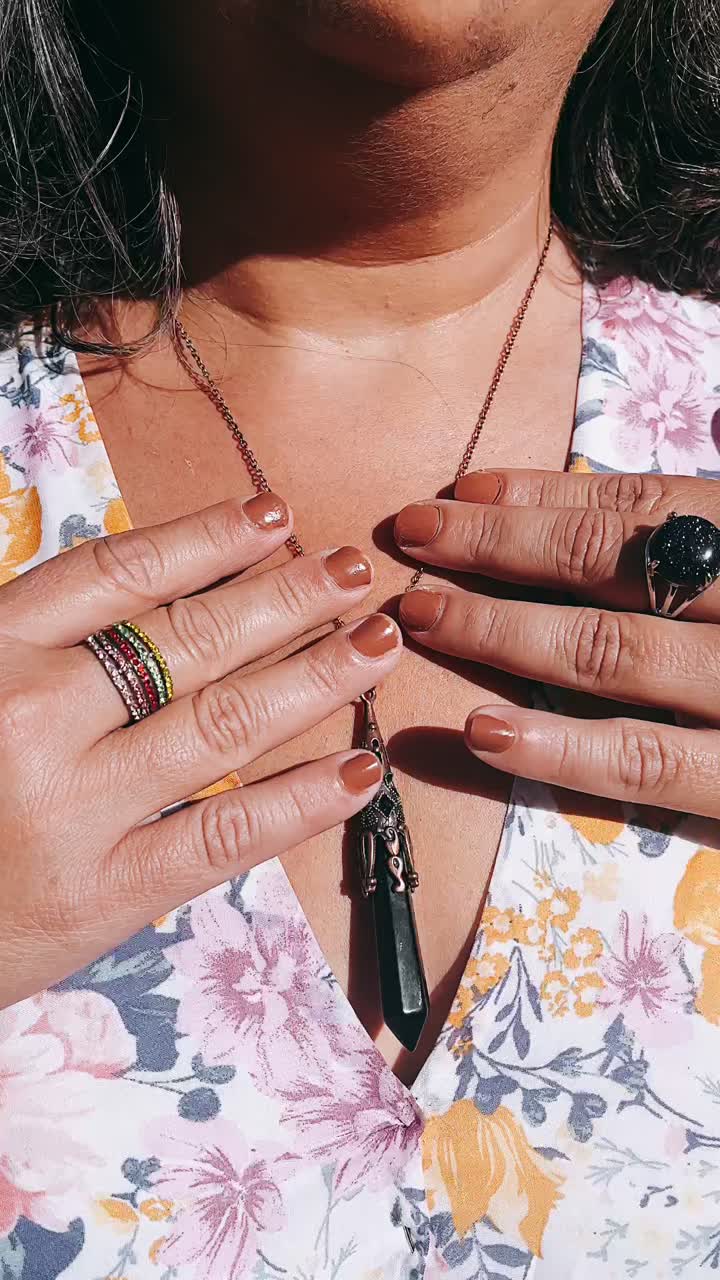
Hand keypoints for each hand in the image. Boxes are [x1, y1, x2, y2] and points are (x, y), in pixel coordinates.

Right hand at [0, 492, 400, 1006]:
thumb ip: (33, 644)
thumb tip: (152, 603)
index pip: (118, 573)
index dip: (207, 539)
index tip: (274, 516)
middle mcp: (32, 714)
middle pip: (189, 637)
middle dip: (286, 597)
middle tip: (354, 571)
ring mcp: (72, 806)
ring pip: (224, 722)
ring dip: (316, 675)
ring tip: (377, 642)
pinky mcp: (102, 894)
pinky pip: (224, 832)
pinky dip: (302, 800)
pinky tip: (360, 770)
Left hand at [395, 470, 719, 816]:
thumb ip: (711, 540)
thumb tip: (652, 480)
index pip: (638, 507)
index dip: (543, 496)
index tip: (461, 490)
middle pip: (605, 562)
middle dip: (497, 543)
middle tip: (412, 531)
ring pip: (608, 651)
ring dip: (501, 630)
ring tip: (419, 615)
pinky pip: (642, 761)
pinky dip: (559, 746)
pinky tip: (480, 730)